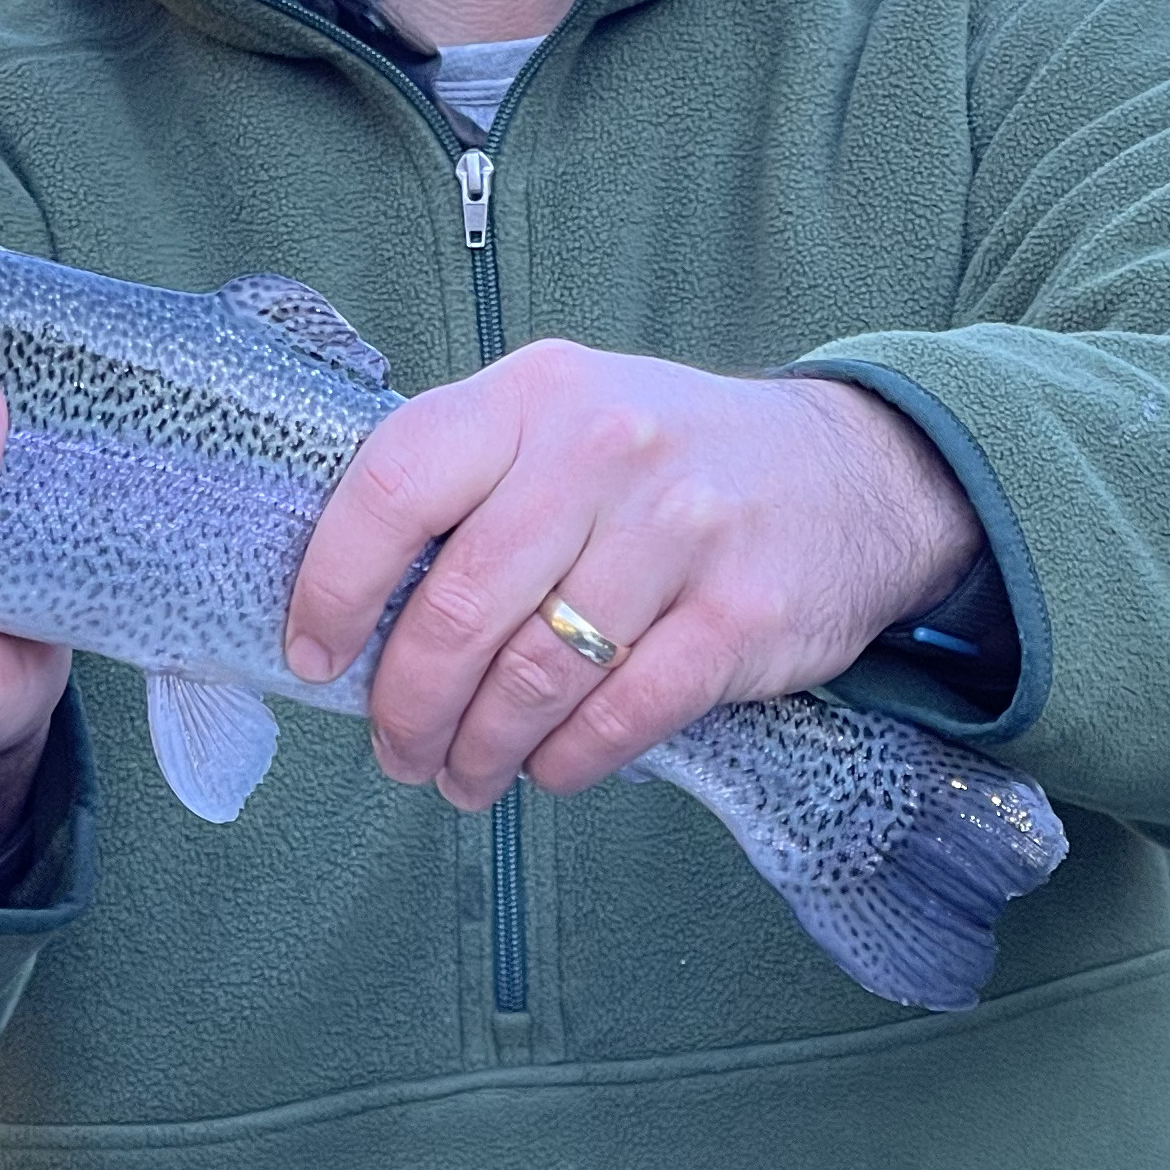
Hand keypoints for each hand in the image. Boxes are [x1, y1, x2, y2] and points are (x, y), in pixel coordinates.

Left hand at [282, 345, 979, 811]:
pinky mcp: (739, 615)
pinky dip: (566, 760)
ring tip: (463, 776)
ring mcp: (679, 530)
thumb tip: (356, 609)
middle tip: (397, 750)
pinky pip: (621, 716)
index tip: (315, 656)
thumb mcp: (567, 420)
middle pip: (457, 607)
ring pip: (533, 676)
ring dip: (480, 750)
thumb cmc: (670, 461)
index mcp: (535, 393)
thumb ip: (473, 485)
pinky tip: (548, 768)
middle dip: (407, 705)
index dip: (334, 584)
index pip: (395, 484)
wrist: (854, 474)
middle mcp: (603, 447)